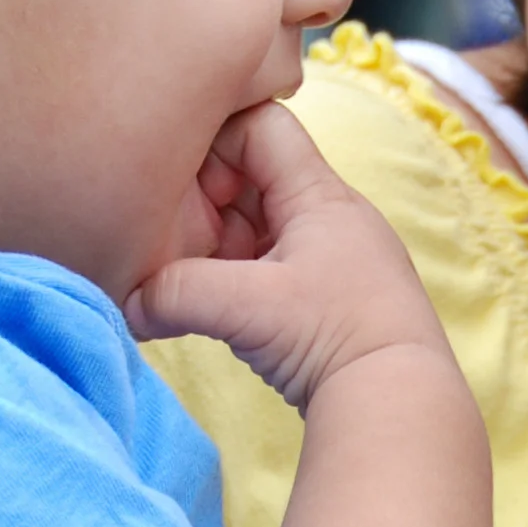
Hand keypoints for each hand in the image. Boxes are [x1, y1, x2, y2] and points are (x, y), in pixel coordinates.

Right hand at [125, 102, 446, 409]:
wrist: (398, 400)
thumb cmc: (336, 335)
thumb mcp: (247, 305)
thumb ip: (177, 291)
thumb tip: (129, 302)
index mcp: (318, 193)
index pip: (260, 126)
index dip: (214, 144)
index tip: (183, 188)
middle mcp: (326, 215)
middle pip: (249, 178)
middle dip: (204, 205)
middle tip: (171, 243)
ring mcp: (327, 255)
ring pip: (252, 226)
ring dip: (213, 248)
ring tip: (182, 281)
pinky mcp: (322, 295)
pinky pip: (263, 266)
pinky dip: (231, 279)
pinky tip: (208, 309)